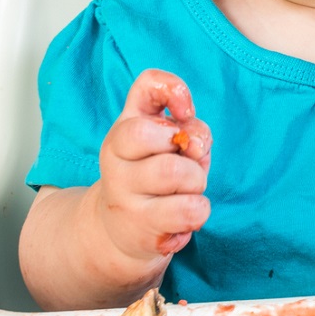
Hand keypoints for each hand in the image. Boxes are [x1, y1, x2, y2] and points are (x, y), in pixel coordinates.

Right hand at [90, 70, 214, 264]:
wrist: (122, 230)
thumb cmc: (156, 177)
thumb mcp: (171, 145)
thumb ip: (189, 129)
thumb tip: (193, 143)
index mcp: (125, 126)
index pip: (147, 85)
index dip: (176, 90)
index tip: (185, 112)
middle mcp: (116, 154)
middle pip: (161, 135)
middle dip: (191, 150)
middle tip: (187, 164)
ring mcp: (123, 190)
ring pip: (177, 172)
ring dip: (197, 182)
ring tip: (186, 192)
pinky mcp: (139, 224)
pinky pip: (189, 210)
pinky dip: (199, 211)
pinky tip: (182, 216)